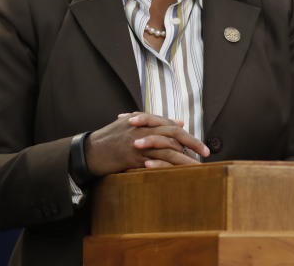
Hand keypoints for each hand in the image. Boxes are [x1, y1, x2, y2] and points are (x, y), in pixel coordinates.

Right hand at [85, 112, 209, 175]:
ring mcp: (137, 143)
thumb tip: (180, 120)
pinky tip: (179, 173)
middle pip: (173, 132)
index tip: (199, 144)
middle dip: (192, 142)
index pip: (169, 124)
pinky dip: (169, 167)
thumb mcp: (130, 125)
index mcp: (142, 120)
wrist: (87, 152)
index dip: (186, 133)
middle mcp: (141, 128)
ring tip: (197, 166)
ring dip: (185, 158)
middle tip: (206, 152)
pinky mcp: (132, 158)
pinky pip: (155, 163)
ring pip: (168, 149)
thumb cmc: (109, 139)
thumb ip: (154, 122)